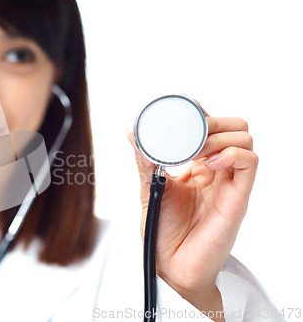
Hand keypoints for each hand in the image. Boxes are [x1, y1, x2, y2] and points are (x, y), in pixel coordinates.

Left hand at [128, 111, 257, 318]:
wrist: (169, 265)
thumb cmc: (161, 230)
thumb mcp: (149, 186)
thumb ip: (145, 159)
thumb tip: (131, 130)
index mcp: (196, 166)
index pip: (210, 127)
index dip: (200, 115)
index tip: (180, 114)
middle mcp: (215, 170)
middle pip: (233, 127)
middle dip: (213, 121)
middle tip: (191, 134)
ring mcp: (228, 182)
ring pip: (244, 138)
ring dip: (220, 135)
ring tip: (197, 152)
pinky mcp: (238, 197)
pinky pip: (249, 162)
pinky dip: (231, 152)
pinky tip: (208, 164)